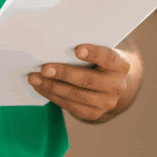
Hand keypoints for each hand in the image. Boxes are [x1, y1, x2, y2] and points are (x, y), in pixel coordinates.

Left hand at [27, 44, 141, 122]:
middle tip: (44, 68)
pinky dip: (52, 95)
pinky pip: (70, 106)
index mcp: (121, 65)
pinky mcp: (93, 114)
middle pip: (88, 80)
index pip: (109, 58)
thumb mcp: (99, 50)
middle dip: (64, 73)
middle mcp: (117, 86)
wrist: (110, 82)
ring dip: (52, 86)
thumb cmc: (98, 59)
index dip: (94, 54)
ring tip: (34, 78)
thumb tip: (55, 43)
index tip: (77, 49)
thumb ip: (84, 48)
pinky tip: (40, 87)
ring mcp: (106, 103)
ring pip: (76, 95)